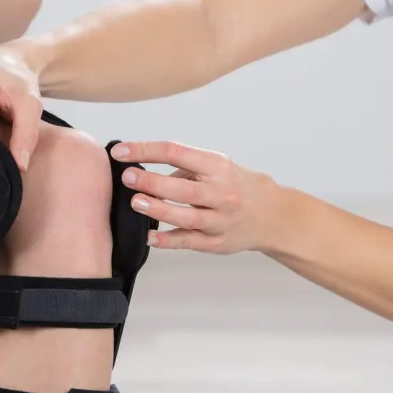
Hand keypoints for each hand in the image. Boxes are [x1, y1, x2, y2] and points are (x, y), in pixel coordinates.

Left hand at [110, 141, 286, 253]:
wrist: (272, 214)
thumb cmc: (234, 185)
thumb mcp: (215, 167)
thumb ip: (182, 168)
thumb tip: (140, 169)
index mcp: (217, 167)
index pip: (177, 153)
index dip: (145, 150)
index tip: (120, 151)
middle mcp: (221, 193)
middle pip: (183, 189)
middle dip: (152, 182)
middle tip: (127, 177)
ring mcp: (220, 220)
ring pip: (186, 217)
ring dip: (158, 210)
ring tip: (136, 202)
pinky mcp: (217, 242)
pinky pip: (189, 241)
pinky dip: (168, 240)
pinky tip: (150, 236)